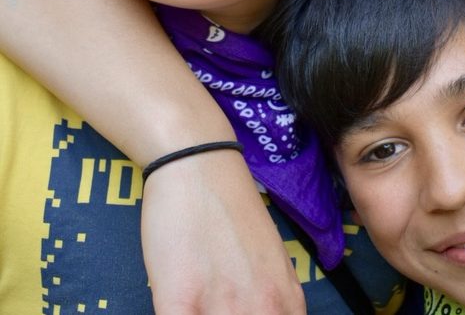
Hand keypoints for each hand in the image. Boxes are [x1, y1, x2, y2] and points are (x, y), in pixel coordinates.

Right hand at [141, 148, 305, 313]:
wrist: (201, 164)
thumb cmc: (233, 212)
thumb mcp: (272, 263)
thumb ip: (277, 303)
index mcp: (287, 303)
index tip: (243, 314)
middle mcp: (263, 308)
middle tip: (217, 308)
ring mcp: (222, 305)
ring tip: (198, 307)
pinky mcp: (180, 299)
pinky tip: (176, 308)